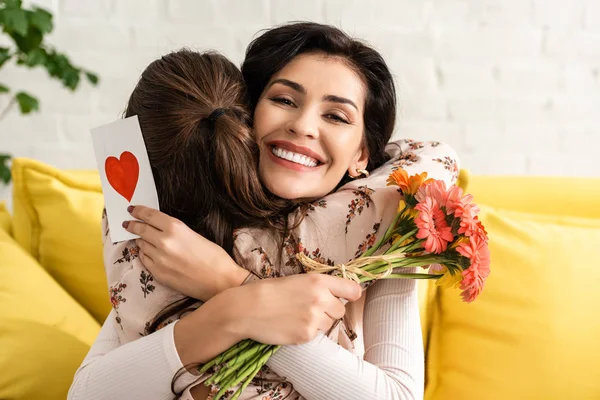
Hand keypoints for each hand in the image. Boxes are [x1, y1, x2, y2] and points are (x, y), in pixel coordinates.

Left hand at [123, 205, 249, 301]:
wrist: (220, 281)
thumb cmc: (214, 257)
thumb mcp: (195, 235)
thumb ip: (176, 231)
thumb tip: (160, 229)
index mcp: (175, 228)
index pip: (149, 215)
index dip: (138, 211)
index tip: (132, 209)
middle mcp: (163, 242)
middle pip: (140, 229)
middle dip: (132, 225)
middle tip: (127, 224)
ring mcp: (159, 259)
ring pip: (141, 245)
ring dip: (142, 241)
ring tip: (145, 240)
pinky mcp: (158, 274)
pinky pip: (144, 260)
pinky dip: (146, 255)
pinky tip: (151, 254)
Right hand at [225, 273, 361, 345]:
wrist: (248, 308)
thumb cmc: (270, 291)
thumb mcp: (298, 280)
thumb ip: (320, 286)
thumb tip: (339, 294)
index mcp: (319, 281)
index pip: (352, 290)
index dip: (351, 294)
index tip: (348, 297)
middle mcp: (321, 299)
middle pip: (341, 310)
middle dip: (330, 310)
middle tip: (310, 308)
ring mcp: (315, 318)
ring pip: (329, 324)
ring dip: (318, 322)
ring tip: (297, 316)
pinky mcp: (307, 335)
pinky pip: (316, 335)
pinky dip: (307, 332)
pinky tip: (291, 325)